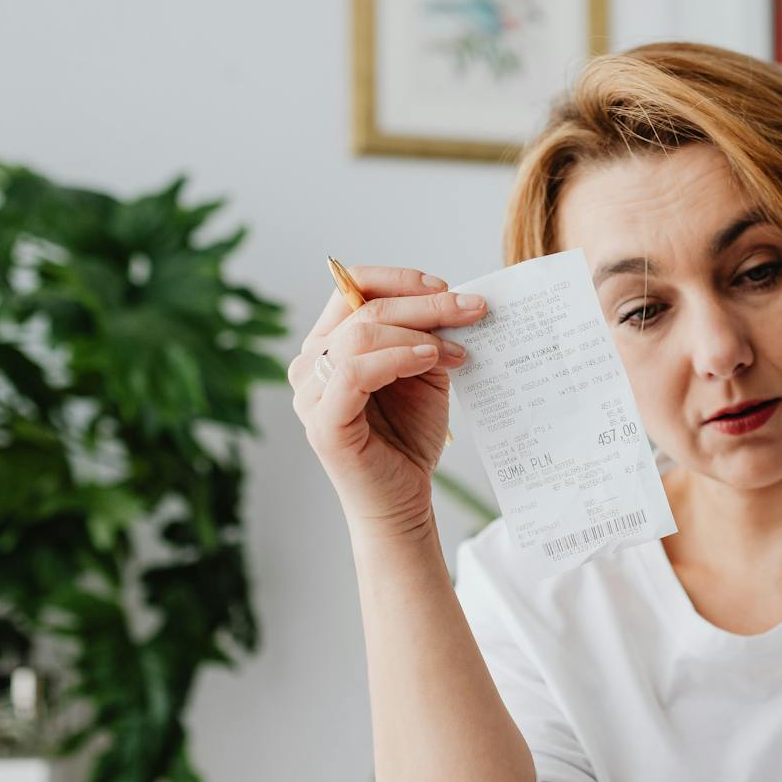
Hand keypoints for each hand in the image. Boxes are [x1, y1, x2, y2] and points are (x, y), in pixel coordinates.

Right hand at [289, 266, 486, 540]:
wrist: (404, 500)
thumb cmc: (409, 436)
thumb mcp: (423, 373)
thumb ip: (427, 336)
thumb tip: (456, 301)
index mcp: (328, 344)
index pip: (351, 288)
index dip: (399, 280)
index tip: (447, 287)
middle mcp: (310, 364)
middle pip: (363, 309)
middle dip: (424, 304)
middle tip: (472, 310)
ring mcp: (311, 393)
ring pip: (358, 335)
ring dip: (416, 332)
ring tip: (455, 350)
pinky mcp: (324, 422)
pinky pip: (354, 372)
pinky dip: (396, 358)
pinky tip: (429, 359)